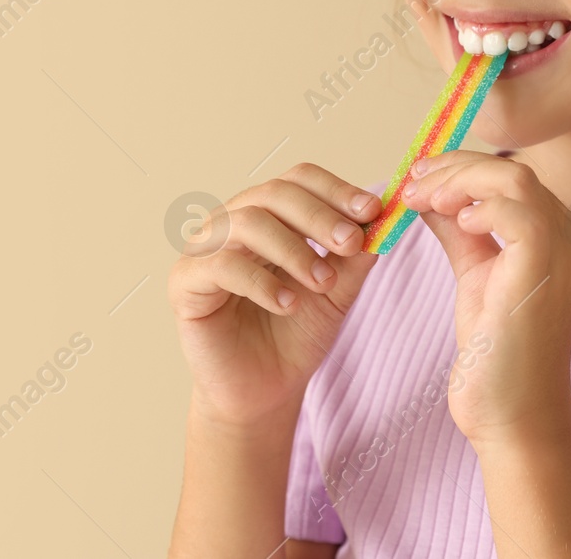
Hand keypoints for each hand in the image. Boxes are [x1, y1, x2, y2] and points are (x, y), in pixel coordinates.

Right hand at [167, 163, 381, 428]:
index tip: (372, 211)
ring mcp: (205, 249)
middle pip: (274, 193)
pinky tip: (288, 304)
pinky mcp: (185, 283)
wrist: (264, 390)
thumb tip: (385, 216)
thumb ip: (355, 254)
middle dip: (319, 217)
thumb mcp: (337, 289)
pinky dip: (261, 282)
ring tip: (323, 282)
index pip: (299, 179)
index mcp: (269, 213)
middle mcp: (233, 221)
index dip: (336, 190)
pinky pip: (221, 266)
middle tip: (351, 244)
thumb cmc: (295, 334)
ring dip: (294, 250)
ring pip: (248, 223)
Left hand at [399, 150, 570, 447]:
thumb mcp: (474, 273)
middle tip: (409, 184)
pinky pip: (519, 212)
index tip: (416, 177)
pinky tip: (454, 221)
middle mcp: (569, 236)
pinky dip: (481, 206)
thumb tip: (429, 192)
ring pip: (514, 180)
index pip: (508, 177)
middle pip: (510, 171)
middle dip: (452, 169)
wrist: (514, 415)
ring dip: (459, 181)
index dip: (459, 168)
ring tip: (421, 199)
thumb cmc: (496, 353)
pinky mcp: (545, 269)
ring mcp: (563, 251)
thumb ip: (459, 230)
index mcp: (556, 234)